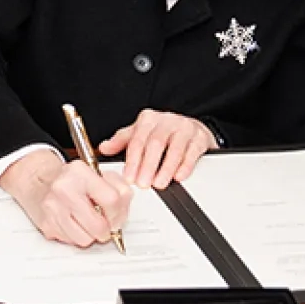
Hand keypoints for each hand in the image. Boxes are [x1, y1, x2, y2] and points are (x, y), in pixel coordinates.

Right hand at [0, 151, 130, 247]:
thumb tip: (123, 213)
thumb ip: (118, 188)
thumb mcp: (96, 173)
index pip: (112, 199)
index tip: (117, 216)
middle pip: (99, 226)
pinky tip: (74, 223)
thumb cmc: (71, 180)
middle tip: (105, 224)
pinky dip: (76, 236)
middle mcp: (64, 189)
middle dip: (107, 230)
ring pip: (86, 239)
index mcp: (80, 172)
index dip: (119, 213)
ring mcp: (53, 208)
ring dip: (91, 235)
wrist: (38, 181)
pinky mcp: (47, 224)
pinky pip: (71, 242)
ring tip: (87, 222)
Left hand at [99, 110, 216, 188]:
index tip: (129, 177)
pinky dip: (185, 165)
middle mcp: (166, 121)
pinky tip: (179, 176)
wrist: (192, 128)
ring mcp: (184, 128)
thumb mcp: (140, 134)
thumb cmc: (163, 133)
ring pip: (174, 148)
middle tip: (143, 184)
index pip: (137, 140)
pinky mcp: (200, 137)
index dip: (132, 160)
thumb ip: (122, 142)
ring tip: (160, 183)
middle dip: (148, 166)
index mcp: (148, 119)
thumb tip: (104, 148)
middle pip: (155, 143)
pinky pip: (192, 151)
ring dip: (166, 168)